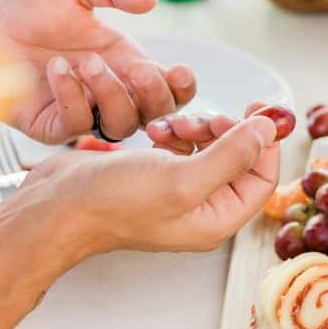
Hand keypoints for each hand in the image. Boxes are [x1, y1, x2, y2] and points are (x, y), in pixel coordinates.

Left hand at [0, 0, 196, 143]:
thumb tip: (150, 0)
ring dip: (112, 93)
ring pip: (121, 125)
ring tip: (87, 61)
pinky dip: (72, 96)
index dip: (182, 87)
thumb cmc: (21, 8)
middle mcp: (107, 92)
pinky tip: (57, 69)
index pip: (169, 89)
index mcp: (124, 63)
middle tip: (141, 70)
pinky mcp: (51, 127)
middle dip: (155, 95)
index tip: (180, 69)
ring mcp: (81, 112)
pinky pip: (76, 125)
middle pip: (155, 115)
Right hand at [22, 111, 279, 253]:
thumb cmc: (114, 202)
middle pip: (238, 159)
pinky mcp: (155, 174)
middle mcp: (201, 207)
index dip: (265, 143)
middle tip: (202, 120)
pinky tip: (154, 130)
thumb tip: (269, 130)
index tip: (258, 109)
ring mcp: (177, 191)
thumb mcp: (182, 179)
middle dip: (225, 131)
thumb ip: (232, 156)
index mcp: (216, 219)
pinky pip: (181, 146)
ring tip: (169, 127)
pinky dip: (173, 131)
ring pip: (209, 147)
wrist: (58, 204)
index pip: (262, 178)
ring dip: (196, 127)